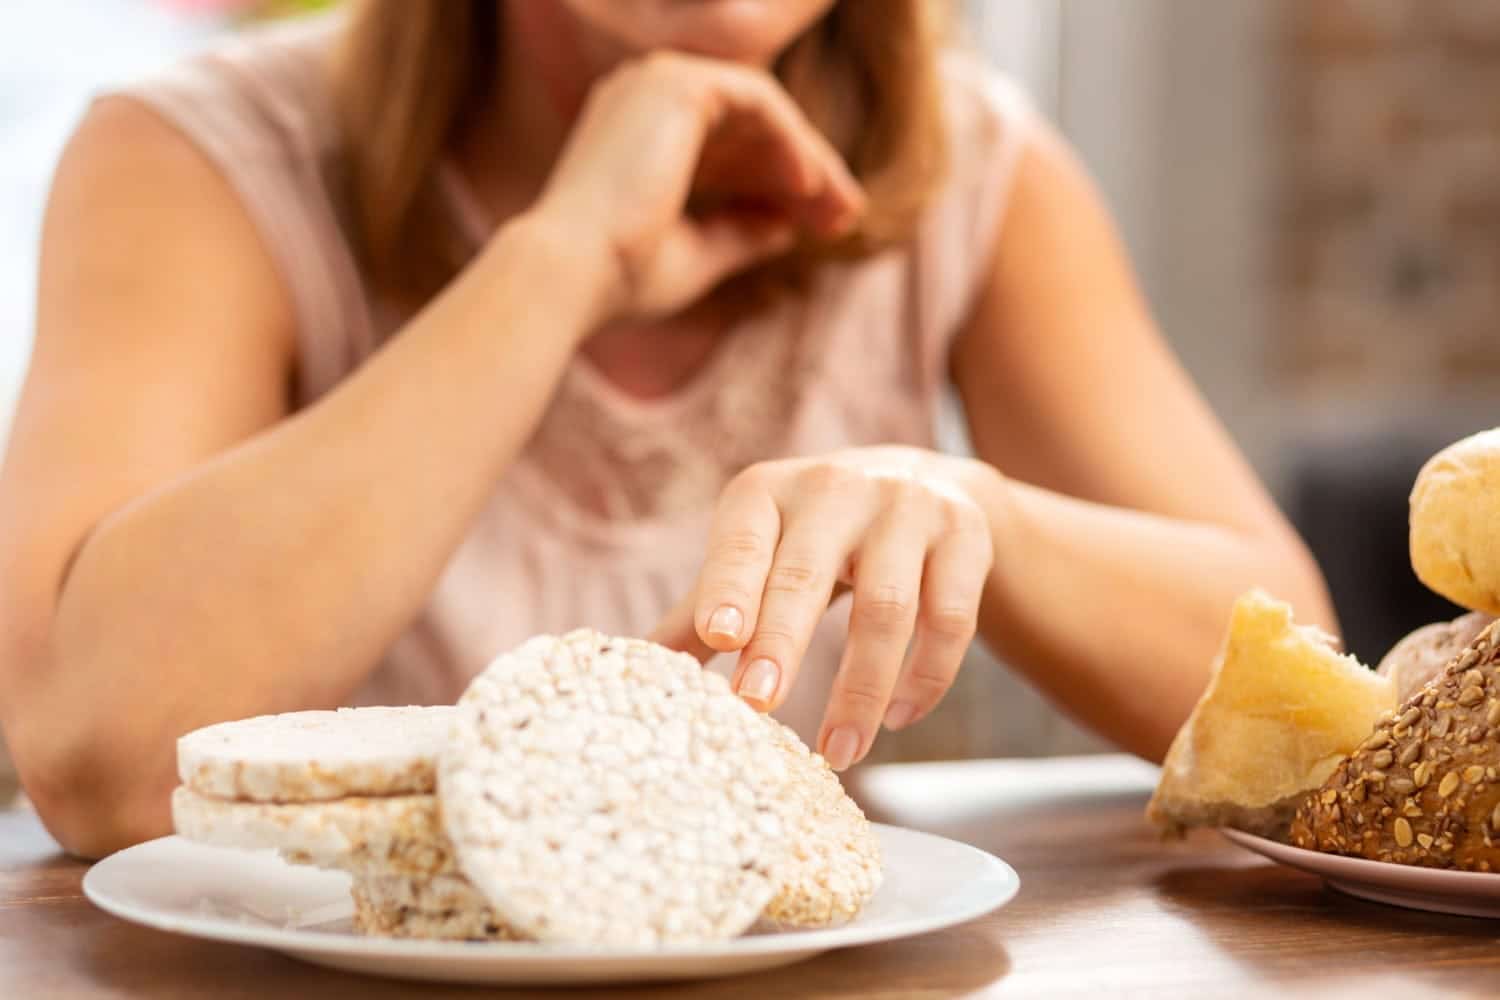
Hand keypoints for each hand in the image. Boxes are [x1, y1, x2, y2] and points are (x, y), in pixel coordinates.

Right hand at [530, 51, 864, 325]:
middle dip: (805, 175)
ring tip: (841, 211)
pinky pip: (761, 101)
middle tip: (848, 218)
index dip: (780, 186)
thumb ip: (740, 234)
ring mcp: (658, 80)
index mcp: (639, 134)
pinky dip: (792, 142)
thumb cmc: (619, 276)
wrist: (571, 273)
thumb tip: (786, 228)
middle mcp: (643, 96)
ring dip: (808, 161)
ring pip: (763, 112)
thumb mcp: (697, 253)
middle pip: (751, 128)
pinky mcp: (679, 83)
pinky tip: (809, 188)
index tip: (825, 226)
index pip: (730, 149)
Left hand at [652, 448, 1000, 770]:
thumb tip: (637, 668)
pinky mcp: (965, 537)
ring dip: (862, 687)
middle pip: (810, 574)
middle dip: (783, 642)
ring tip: (838, 752)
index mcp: (768, 492)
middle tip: (760, 707)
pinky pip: (951, 618)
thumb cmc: (813, 534)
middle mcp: (837, 489)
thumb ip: (706, 606)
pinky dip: (926, 677)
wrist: (924, 482)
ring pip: (889, 607)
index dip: (730, 587)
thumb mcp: (758, 549)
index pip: (745, 541)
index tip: (720, 638)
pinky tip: (898, 718)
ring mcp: (907, 508)